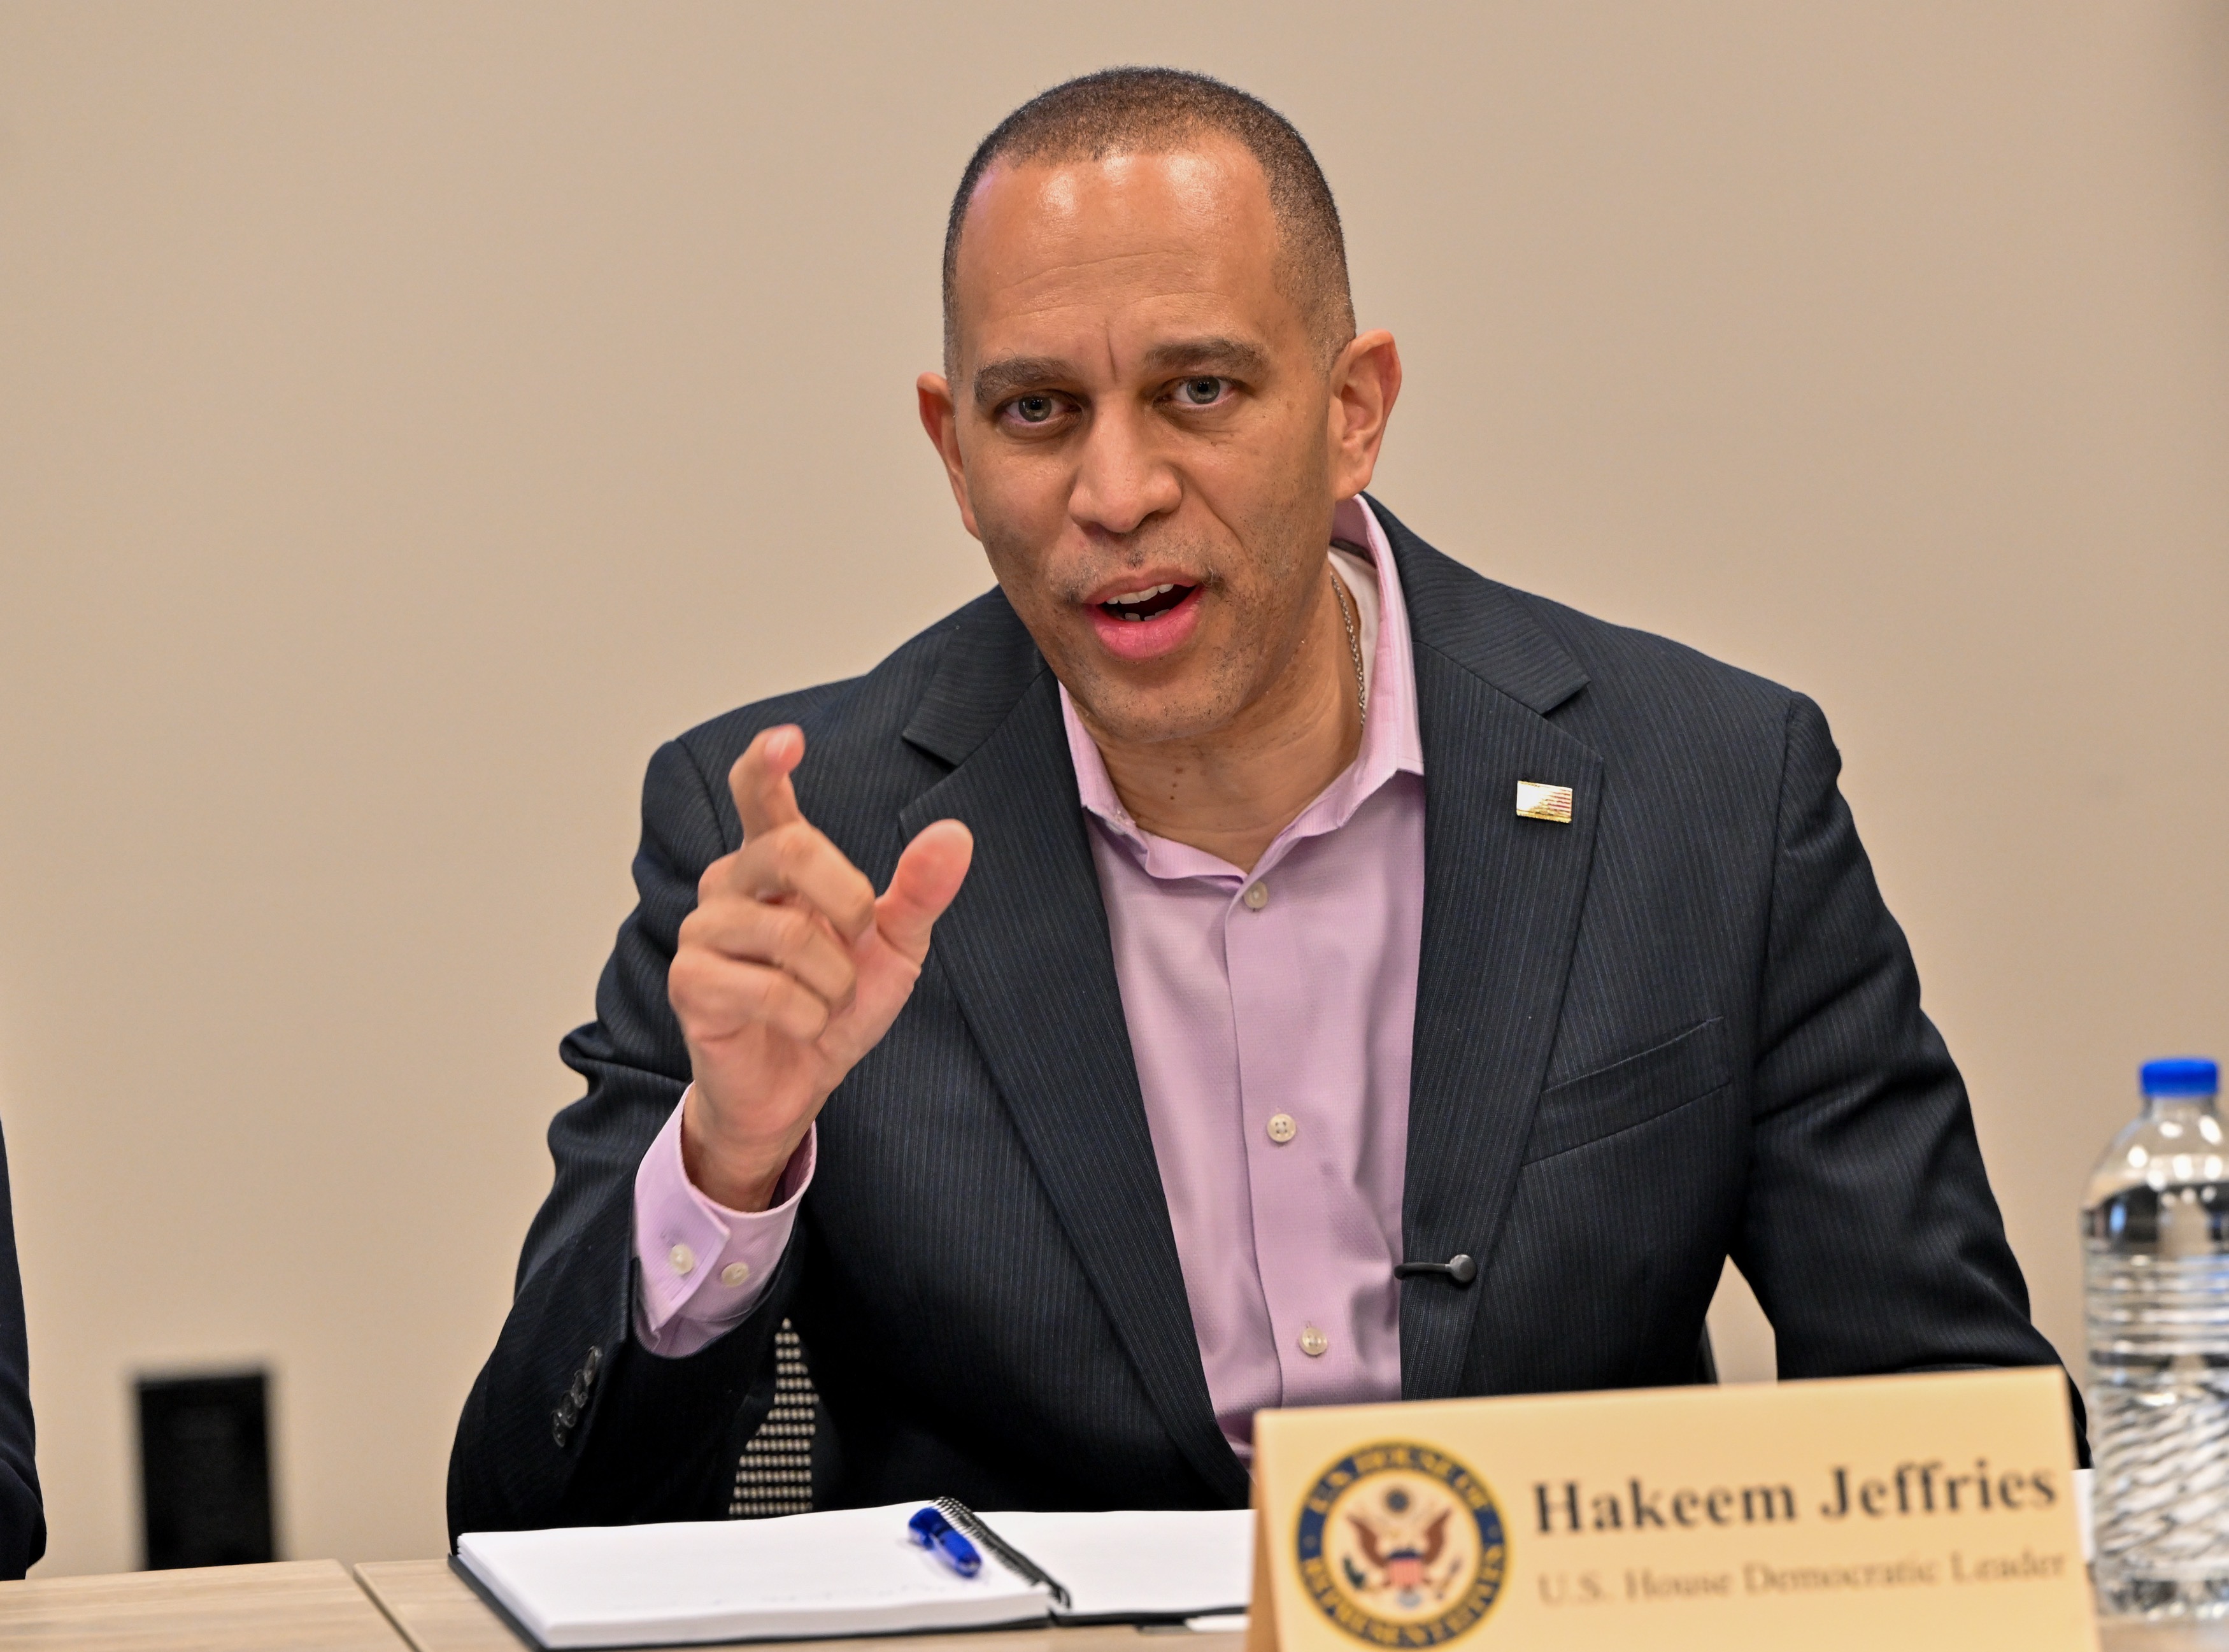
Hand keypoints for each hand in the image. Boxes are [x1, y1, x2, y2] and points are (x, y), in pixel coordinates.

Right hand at [667, 725, 973, 1210]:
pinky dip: (808, 1018)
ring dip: (833, 982)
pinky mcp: (690, 983)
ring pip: (790, 935)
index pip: (759, 795)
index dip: (767, 763)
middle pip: (791, 849)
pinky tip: (799, 1027)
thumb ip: (920, 891)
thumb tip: (954, 834)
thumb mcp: (894, 947)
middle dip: (848, 899)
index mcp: (775, 862)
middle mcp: (730, 883)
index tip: (788, 740)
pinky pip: (771, 991)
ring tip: (824, 1001)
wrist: (798, 1085)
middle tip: (858, 938)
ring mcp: (703, 932)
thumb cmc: (834, 1006)